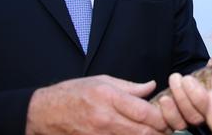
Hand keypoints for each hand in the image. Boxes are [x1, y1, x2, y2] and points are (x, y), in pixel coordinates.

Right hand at [25, 75, 166, 134]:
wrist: (44, 113)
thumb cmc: (73, 93)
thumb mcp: (102, 81)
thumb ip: (130, 87)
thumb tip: (152, 86)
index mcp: (109, 98)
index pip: (145, 112)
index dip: (162, 118)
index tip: (168, 118)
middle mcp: (106, 119)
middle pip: (144, 132)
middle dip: (159, 133)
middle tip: (166, 131)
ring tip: (152, 134)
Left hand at [160, 56, 211, 132]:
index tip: (208, 72)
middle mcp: (211, 111)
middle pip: (201, 115)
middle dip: (192, 98)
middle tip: (185, 79)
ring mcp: (197, 115)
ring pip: (187, 120)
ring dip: (179, 103)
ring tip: (175, 80)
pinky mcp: (182, 118)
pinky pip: (174, 124)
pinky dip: (168, 114)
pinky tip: (164, 99)